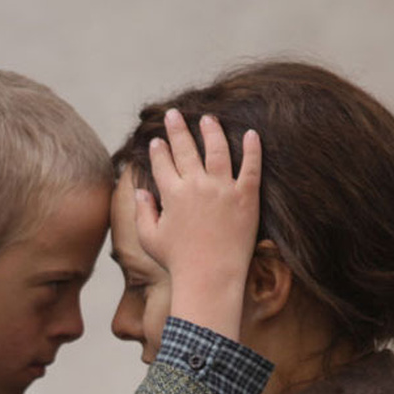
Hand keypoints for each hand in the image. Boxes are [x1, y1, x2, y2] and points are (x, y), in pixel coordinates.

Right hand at [135, 108, 261, 341]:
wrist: (210, 279)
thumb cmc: (178, 263)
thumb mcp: (151, 239)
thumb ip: (143, 212)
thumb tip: (141, 191)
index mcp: (172, 194)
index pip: (163, 162)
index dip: (160, 148)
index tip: (158, 140)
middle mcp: (197, 186)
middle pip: (186, 148)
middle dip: (178, 128)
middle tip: (176, 114)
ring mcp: (223, 190)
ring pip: (218, 150)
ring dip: (212, 130)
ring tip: (208, 118)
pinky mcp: (246, 198)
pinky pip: (251, 167)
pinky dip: (252, 149)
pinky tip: (251, 134)